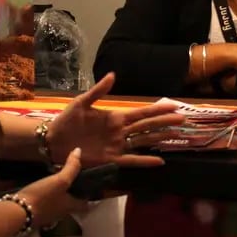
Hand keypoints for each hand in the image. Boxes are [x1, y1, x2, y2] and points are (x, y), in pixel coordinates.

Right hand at [16, 147, 87, 227]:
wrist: (18, 213)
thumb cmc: (43, 197)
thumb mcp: (60, 181)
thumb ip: (71, 168)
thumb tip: (79, 151)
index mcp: (70, 206)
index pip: (85, 203)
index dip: (88, 195)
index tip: (89, 185)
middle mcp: (62, 213)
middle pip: (71, 204)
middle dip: (73, 194)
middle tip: (72, 180)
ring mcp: (48, 215)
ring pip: (59, 205)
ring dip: (60, 195)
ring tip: (57, 181)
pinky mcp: (36, 214)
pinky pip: (46, 205)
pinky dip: (47, 197)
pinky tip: (42, 189)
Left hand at [46, 73, 185, 167]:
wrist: (53, 141)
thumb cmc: (66, 121)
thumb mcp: (81, 103)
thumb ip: (98, 91)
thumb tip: (114, 75)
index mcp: (114, 116)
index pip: (141, 112)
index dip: (157, 109)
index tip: (173, 105)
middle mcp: (120, 131)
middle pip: (147, 126)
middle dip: (165, 122)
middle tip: (183, 118)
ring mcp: (117, 146)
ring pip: (143, 141)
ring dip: (160, 138)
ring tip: (176, 135)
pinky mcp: (110, 160)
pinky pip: (131, 160)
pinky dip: (145, 161)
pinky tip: (159, 160)